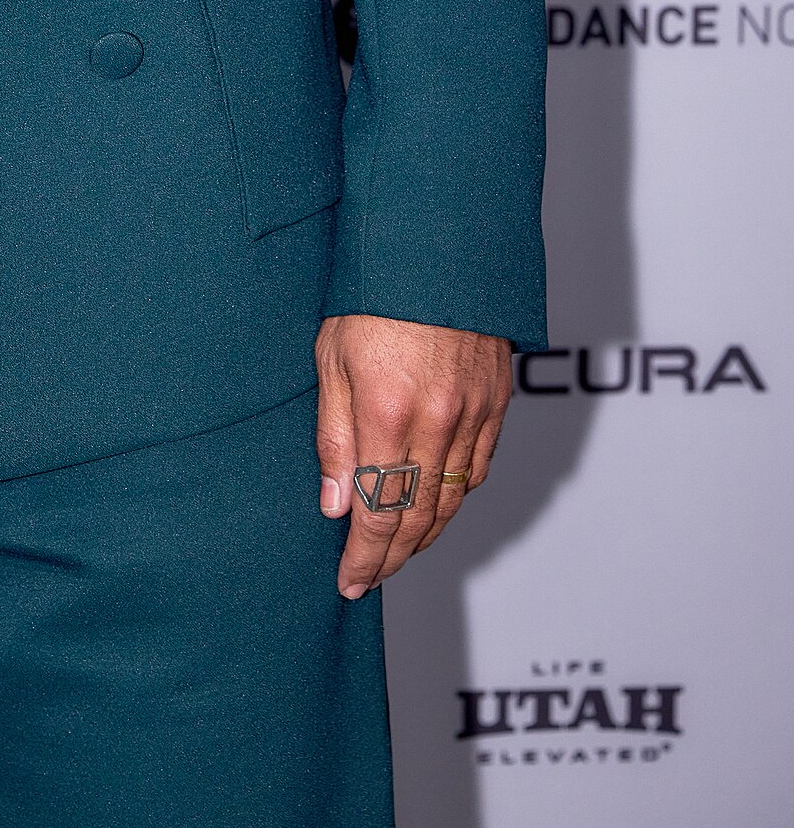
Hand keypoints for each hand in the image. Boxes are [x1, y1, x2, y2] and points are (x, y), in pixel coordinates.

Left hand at [315, 314, 510, 599]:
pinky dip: (458, 496)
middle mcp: (435, 422)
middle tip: (370, 578)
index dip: (364, 556)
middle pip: (418, 517)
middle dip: (392, 557)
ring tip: (399, 553)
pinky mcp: (498, 401)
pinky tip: (438, 506)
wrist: (436, 244)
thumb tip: (335, 505)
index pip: (377, 513)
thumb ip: (334, 435)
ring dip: (426, 534)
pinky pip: (479, 467)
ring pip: (453, 499)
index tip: (350, 583)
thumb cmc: (371, 291)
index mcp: (386, 413)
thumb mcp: (330, 356)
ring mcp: (473, 414)